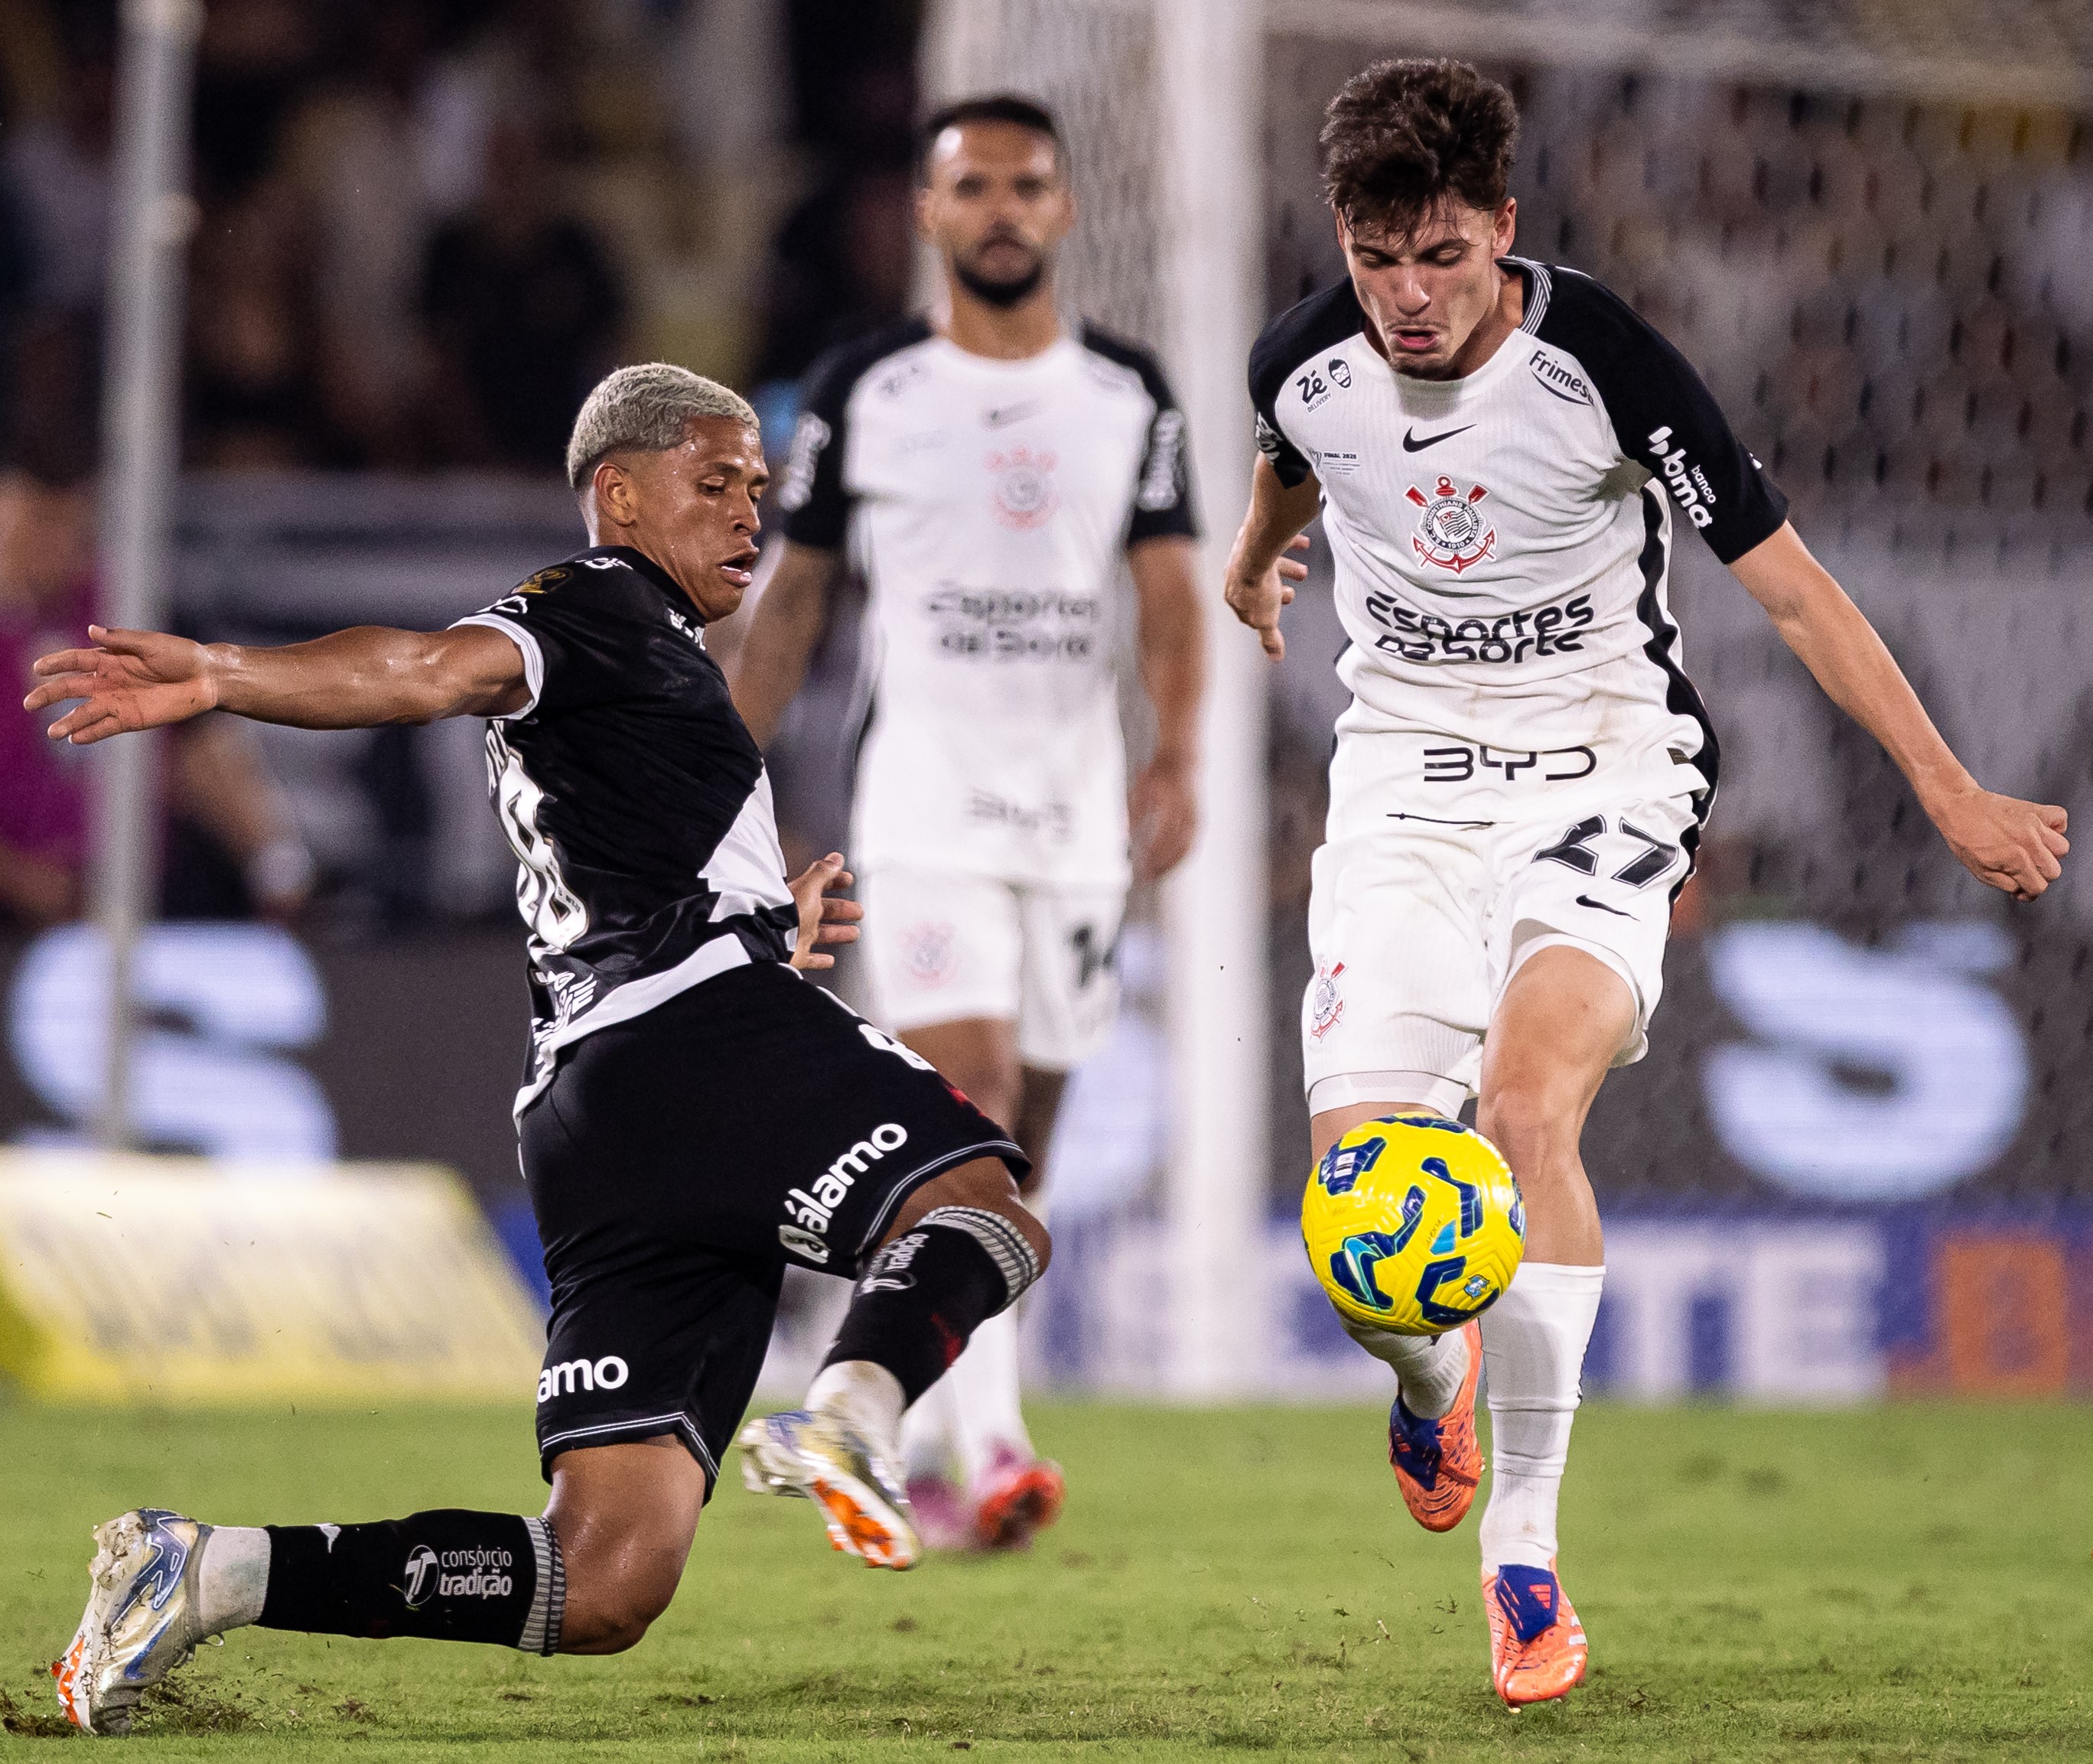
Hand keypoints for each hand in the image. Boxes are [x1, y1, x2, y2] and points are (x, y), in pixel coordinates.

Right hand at [25, 626, 219, 743]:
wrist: (207, 678)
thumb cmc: (181, 655)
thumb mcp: (151, 643)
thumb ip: (121, 639)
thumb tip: (90, 629)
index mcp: (110, 658)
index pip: (76, 660)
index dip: (56, 663)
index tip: (37, 668)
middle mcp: (109, 681)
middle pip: (72, 688)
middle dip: (49, 695)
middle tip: (29, 704)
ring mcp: (118, 701)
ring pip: (86, 712)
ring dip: (69, 722)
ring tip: (52, 733)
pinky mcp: (132, 718)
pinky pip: (107, 727)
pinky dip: (92, 733)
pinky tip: (76, 739)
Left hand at [787, 851, 862, 969]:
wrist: (769, 942)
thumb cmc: (787, 915)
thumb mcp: (809, 888)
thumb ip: (822, 872)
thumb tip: (835, 858)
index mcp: (799, 896)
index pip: (819, 883)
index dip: (835, 880)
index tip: (847, 880)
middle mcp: (796, 915)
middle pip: (823, 910)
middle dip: (841, 909)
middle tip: (856, 910)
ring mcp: (795, 936)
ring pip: (820, 934)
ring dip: (837, 933)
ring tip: (853, 933)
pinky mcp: (794, 956)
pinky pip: (809, 958)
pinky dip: (820, 959)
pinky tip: (828, 960)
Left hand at [1130, 751, 1196, 882]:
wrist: (1181, 761)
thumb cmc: (1156, 775)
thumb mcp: (1139, 788)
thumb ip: (1132, 811)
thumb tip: (1124, 836)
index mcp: (1171, 800)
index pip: (1164, 832)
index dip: (1153, 850)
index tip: (1141, 863)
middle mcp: (1186, 810)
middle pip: (1175, 844)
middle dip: (1161, 863)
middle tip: (1145, 877)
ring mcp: (1195, 817)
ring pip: (1186, 848)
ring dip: (1171, 865)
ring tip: (1156, 877)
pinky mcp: (1198, 822)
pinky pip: (1191, 845)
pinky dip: (1180, 859)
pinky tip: (1169, 869)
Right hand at [1222, 534, 1309, 660]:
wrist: (1257, 552)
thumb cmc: (1257, 586)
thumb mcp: (1266, 620)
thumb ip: (1269, 639)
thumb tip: (1275, 658)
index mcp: (1233, 596)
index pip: (1248, 608)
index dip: (1265, 612)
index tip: (1278, 610)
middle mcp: (1235, 574)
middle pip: (1258, 586)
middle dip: (1276, 591)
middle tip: (1290, 593)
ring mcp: (1243, 555)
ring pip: (1267, 564)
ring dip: (1287, 569)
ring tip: (1303, 571)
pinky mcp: (1254, 536)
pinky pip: (1273, 541)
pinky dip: (1289, 544)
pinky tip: (1303, 543)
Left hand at [1928, 785, 2068, 900]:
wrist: (1958, 808)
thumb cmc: (1964, 837)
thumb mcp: (1980, 872)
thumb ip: (2006, 884)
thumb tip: (2022, 889)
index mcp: (2015, 860)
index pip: (2038, 886)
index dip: (2029, 892)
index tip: (2023, 889)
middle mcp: (2029, 843)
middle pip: (2053, 871)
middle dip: (2039, 876)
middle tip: (2025, 872)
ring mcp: (2035, 825)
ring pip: (2061, 848)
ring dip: (2049, 854)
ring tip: (2033, 852)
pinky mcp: (2035, 809)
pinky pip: (2060, 819)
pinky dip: (2055, 827)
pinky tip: (2041, 832)